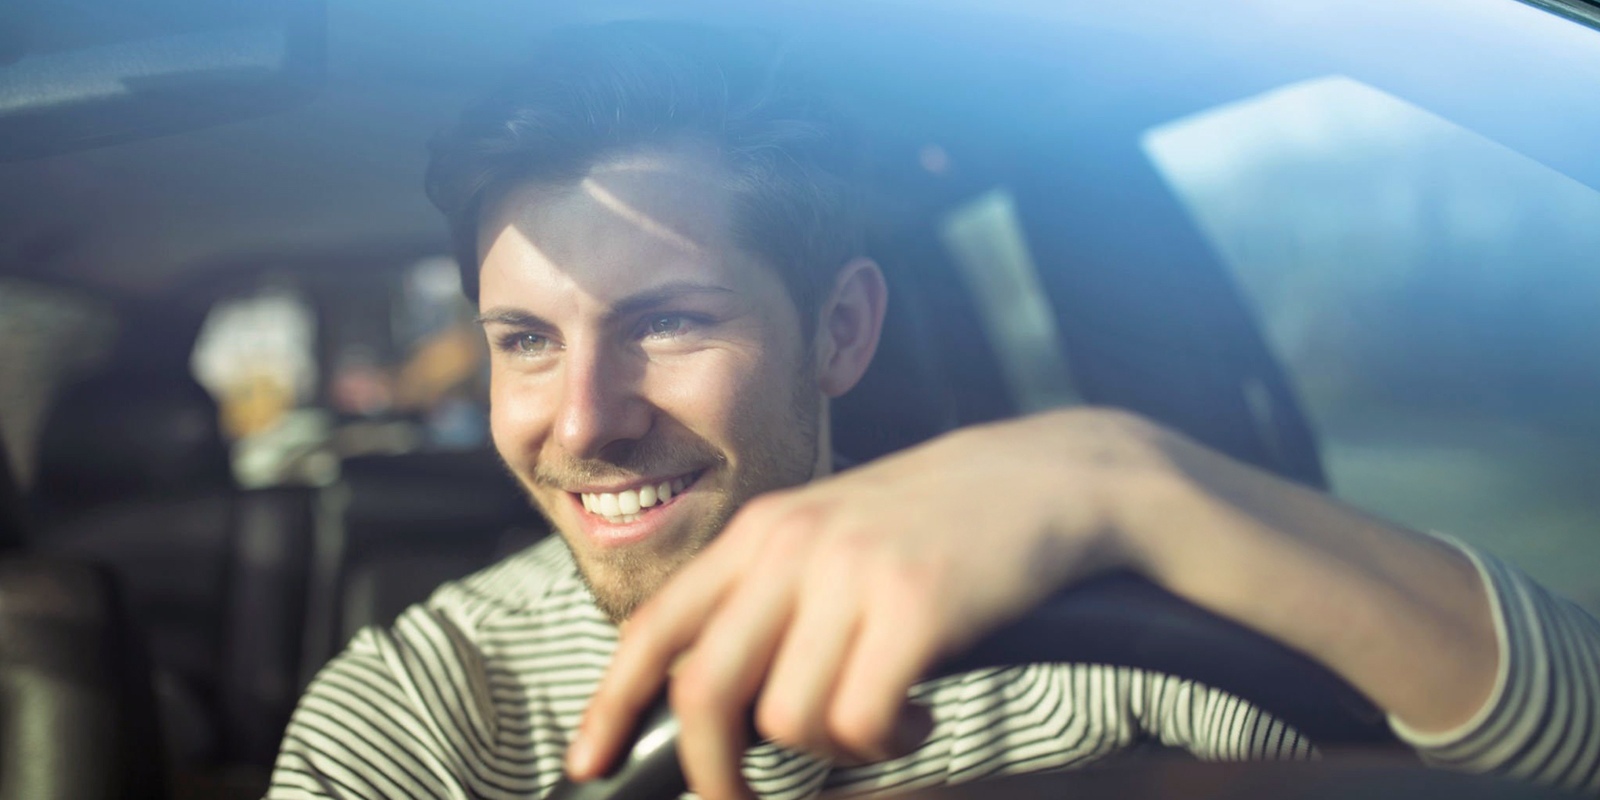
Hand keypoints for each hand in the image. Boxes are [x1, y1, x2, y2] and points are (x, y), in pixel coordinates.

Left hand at [565, 408, 1175, 799]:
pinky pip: (858, 723)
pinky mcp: (913, 607)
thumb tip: (710, 695)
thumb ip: (768, 594)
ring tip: (883, 722)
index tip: (587, 764)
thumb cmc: (939, 521)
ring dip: (834, 750)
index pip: (655, 626)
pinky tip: (919, 714)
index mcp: (761, 530)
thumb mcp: (834, 532)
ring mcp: (850, 573)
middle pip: (704, 692)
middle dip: (713, 774)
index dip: (609, 704)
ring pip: (788, 721)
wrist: (1051, 477)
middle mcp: (791, 546)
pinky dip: (885, 743)